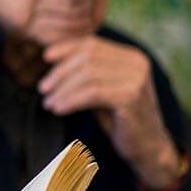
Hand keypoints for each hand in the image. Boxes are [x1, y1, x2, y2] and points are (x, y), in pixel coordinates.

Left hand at [39, 36, 182, 189]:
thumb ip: (85, 72)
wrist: (147, 147)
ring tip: (48, 103)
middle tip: (43, 88)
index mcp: (131, 56)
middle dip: (60, 72)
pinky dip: (70, 100)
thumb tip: (50, 55)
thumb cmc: (118, 117)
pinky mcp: (131, 97)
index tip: (45, 58)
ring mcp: (136, 79)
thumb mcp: (101, 88)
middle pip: (87, 57)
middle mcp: (136, 63)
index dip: (66, 48)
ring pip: (87, 75)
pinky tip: (58, 109)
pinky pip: (92, 93)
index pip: (92, 44)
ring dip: (62, 90)